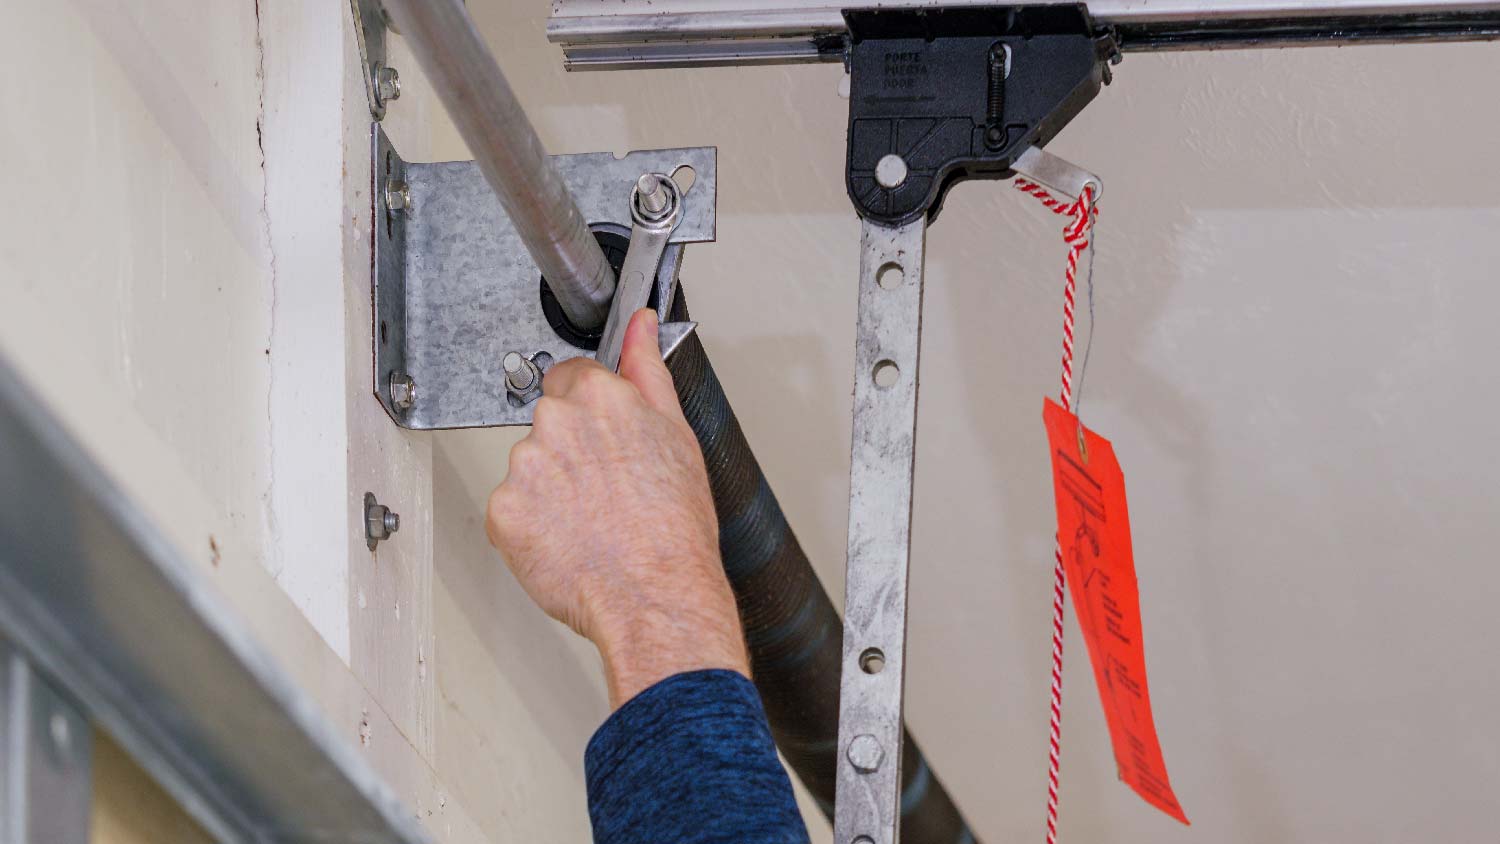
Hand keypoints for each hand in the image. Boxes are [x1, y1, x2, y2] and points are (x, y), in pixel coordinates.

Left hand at [486, 309, 748, 708]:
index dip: (590, 412)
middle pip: (548, 423)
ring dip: (549, 490)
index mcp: (601, 397)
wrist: (657, 596)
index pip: (571, 377)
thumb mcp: (677, 434)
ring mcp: (524, 468)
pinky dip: (531, 528)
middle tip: (607, 490)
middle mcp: (555, 423)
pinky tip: (568, 542)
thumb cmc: (675, 527)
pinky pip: (510, 512)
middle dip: (569, 451)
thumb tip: (641, 324)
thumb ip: (648, 368)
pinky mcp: (503, 512)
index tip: (602, 440)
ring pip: (528, 468)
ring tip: (592, 522)